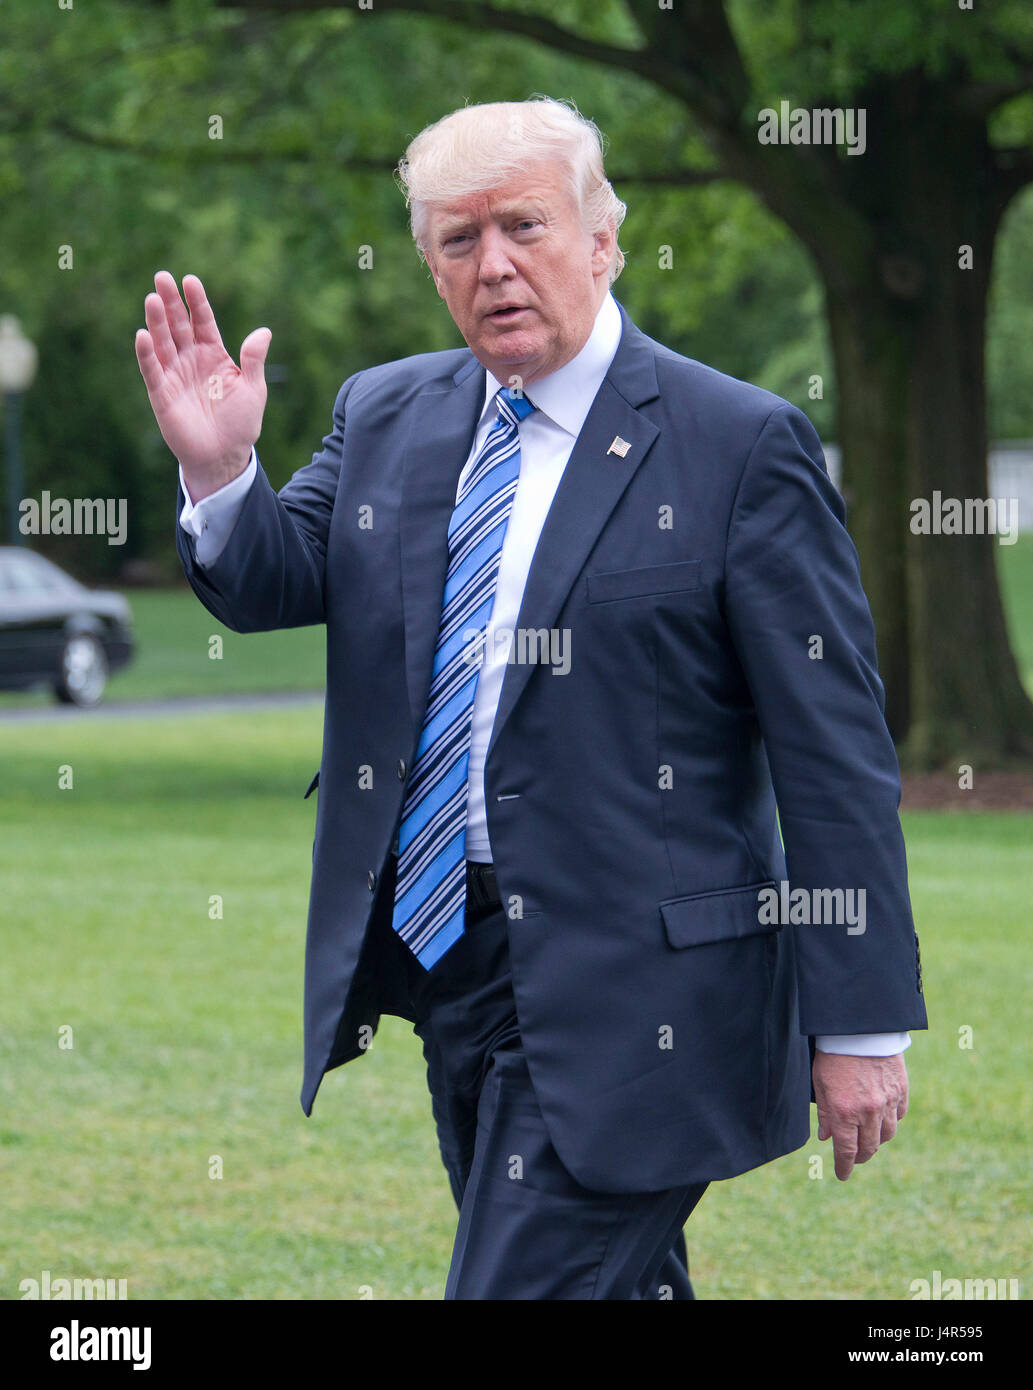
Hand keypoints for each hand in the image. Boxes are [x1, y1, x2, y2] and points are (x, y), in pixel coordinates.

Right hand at [135, 271, 270, 500]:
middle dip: (171, 302)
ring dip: (156, 321)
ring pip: (163, 343)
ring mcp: (175, 375)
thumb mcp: (253, 389)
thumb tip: (264, 332)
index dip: (196, 302)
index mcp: (214, 354)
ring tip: (152, 299)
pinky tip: (142, 334)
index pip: (203, 321)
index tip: (190, 280)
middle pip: (178, 326)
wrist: (225, 456)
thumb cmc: (240, 423)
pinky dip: (146, 354)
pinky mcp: (161, 394)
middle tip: (162, 278)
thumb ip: (254, 360)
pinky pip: (152, 370)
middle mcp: (191, 360)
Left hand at [812, 1050, 908, 1180]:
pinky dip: (891, 1121)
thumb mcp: (820, 1082)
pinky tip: (883, 1119)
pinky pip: (899, 1115)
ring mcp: (888, 1102)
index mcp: (844, 1112)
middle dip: (860, 1157)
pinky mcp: (901, 1090)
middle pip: (869, 1148)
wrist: (860, 1027)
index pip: (847, 1152)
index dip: (844, 1167)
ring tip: (868, 1139)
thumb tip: (826, 1137)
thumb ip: (825, 1113)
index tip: (842, 1174)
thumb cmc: (834, 1053)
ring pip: (886, 1135)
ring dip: (877, 1141)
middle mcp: (868, 1112)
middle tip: (854, 1158)